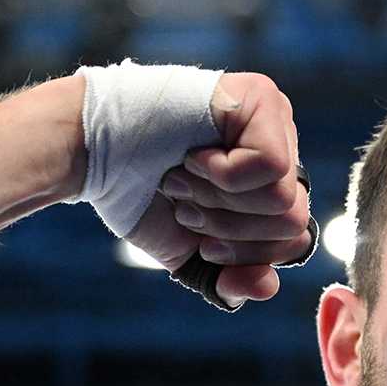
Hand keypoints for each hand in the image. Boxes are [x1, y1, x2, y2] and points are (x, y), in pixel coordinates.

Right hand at [125, 72, 312, 308]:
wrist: (92, 152)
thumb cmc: (139, 194)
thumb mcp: (189, 250)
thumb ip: (230, 278)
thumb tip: (268, 287)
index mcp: (270, 186)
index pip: (294, 240)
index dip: (245, 253)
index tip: (198, 236)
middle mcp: (281, 149)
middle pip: (294, 223)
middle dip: (230, 229)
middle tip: (185, 204)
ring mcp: (276, 120)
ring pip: (284, 198)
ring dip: (219, 201)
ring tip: (183, 178)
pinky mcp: (262, 99)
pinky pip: (271, 165)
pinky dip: (223, 175)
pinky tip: (193, 156)